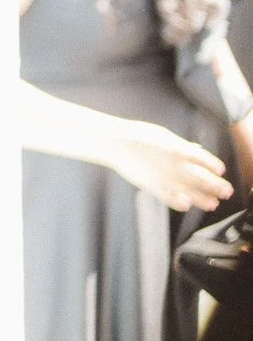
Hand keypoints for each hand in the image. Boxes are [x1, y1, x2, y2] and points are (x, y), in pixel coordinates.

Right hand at [104, 121, 232, 212]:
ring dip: (205, 199)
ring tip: (213, 204)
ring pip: (192, 192)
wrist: (115, 143)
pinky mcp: (153, 187)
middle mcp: (177, 165)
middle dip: (218, 187)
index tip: (220, 172)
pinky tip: (186, 206)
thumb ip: (182, 144)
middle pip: (204, 179)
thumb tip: (196, 149)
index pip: (206, 160)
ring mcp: (166, 178)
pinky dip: (181, 204)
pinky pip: (171, 199)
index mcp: (181, 150)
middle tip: (226, 192)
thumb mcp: (164, 134)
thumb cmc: (137, 135)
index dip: (215, 167)